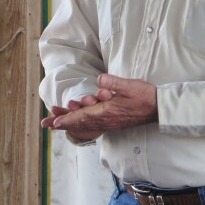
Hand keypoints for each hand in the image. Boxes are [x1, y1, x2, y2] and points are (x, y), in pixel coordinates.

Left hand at [43, 74, 157, 135]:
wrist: (158, 108)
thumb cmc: (145, 96)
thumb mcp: (129, 85)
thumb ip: (113, 82)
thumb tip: (99, 80)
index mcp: (107, 111)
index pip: (83, 116)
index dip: (67, 118)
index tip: (54, 121)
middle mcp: (106, 119)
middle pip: (79, 122)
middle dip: (62, 122)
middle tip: (46, 123)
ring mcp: (109, 122)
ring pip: (85, 124)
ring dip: (69, 122)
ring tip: (56, 120)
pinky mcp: (113, 121)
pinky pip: (93, 124)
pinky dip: (81, 123)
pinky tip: (77, 122)